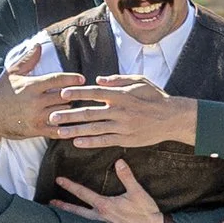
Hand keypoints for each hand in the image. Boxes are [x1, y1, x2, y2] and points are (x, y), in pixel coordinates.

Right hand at [0, 43, 85, 145]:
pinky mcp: (35, 130)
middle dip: (73, 95)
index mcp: (32, 85)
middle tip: (83, 95)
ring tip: (79, 109)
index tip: (82, 79)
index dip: (72, 78)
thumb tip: (38, 45)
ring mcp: (36, 116)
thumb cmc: (1, 93)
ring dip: (70, 110)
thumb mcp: (12, 73)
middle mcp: (35, 101)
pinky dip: (66, 128)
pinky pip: (56, 130)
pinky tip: (74, 126)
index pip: (57, 80)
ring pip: (62, 112)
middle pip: (63, 96)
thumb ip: (27, 60)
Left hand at [49, 75, 198, 149]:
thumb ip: (117, 80)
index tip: (62, 93)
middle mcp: (119, 111)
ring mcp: (122, 126)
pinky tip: (77, 142)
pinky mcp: (125, 139)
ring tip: (59, 131)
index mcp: (121, 95)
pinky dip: (90, 142)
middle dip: (68, 115)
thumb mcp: (139, 81)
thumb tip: (98, 80)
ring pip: (94, 129)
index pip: (95, 93)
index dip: (78, 93)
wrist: (171, 118)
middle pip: (89, 113)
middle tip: (52, 116)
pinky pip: (104, 141)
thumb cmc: (155, 97)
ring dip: (74, 130)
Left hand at [52, 159, 163, 222]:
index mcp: (105, 206)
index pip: (83, 194)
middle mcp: (100, 218)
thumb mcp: (137, 192)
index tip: (59, 180)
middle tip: (51, 203)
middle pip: (76, 212)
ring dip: (71, 216)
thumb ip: (127, 177)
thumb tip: (119, 162)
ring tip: (61, 213)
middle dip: (63, 206)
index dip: (70, 186)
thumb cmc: (146, 213)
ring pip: (82, 221)